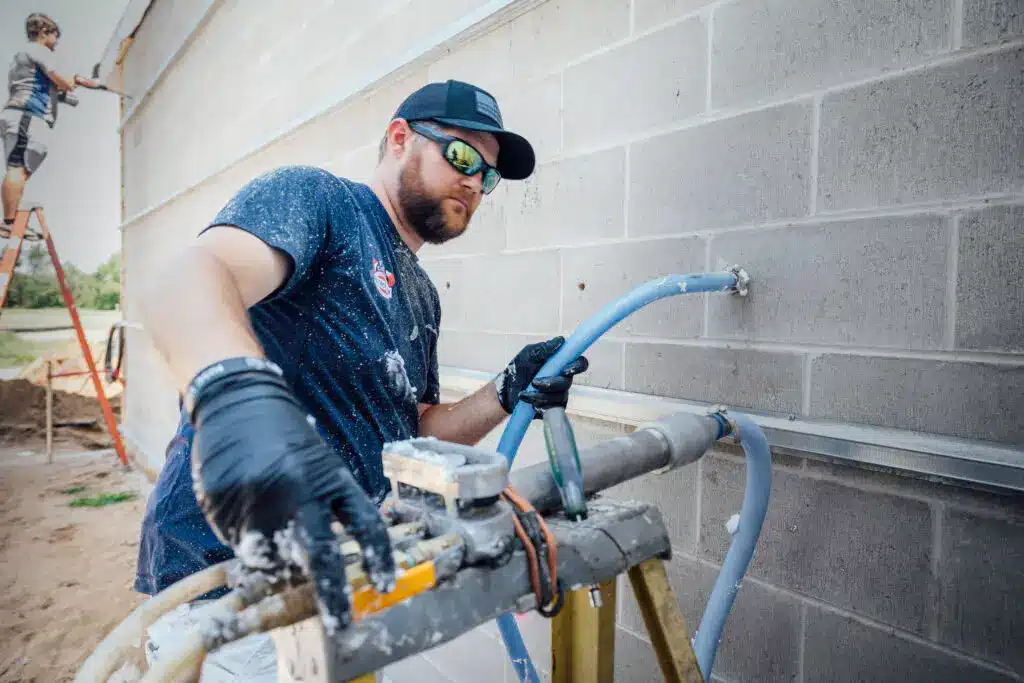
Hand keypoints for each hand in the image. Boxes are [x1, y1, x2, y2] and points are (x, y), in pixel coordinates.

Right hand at [187, 358, 394, 634]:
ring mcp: (257, 499)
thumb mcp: (319, 462)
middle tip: (339, 620)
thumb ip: (325, 506)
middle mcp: (296, 489)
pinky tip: (246, 512)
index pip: (364, 522)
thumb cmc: (285, 435)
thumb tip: (322, 565)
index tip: (385, 585)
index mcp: (328, 475)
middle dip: (331, 594)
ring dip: (277, 562)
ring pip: (272, 558)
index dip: (379, 557)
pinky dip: (247, 542)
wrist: (238, 401)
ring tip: (271, 526)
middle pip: (319, 555)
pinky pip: (238, 545)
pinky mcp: (223, 505)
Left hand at [495, 337, 588, 415]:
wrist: (505, 390)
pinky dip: (538, 404)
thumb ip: (544, 349)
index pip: (579, 363)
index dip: (578, 366)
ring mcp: (558, 395)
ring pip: (558, 397)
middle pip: (567, 383)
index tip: (566, 369)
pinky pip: (552, 408)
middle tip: (534, 382)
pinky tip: (527, 400)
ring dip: (540, 395)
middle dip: (551, 383)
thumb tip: (560, 341)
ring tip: (525, 392)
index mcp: (560, 364)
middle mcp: (563, 379)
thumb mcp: (528, 354)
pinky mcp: (553, 407)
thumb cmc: (518, 369)